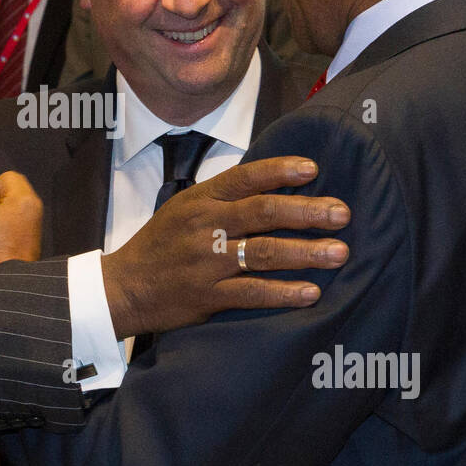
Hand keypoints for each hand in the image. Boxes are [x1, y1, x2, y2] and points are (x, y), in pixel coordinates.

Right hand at [100, 156, 349, 338]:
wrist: (123, 288)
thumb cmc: (161, 245)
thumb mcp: (184, 209)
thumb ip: (223, 198)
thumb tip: (274, 184)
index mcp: (201, 200)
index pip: (245, 178)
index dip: (280, 171)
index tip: (313, 169)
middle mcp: (205, 227)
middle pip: (263, 213)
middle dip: (307, 212)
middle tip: (342, 214)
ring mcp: (206, 262)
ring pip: (264, 253)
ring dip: (306, 252)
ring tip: (339, 253)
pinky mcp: (208, 296)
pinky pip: (252, 293)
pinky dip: (283, 293)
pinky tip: (311, 293)